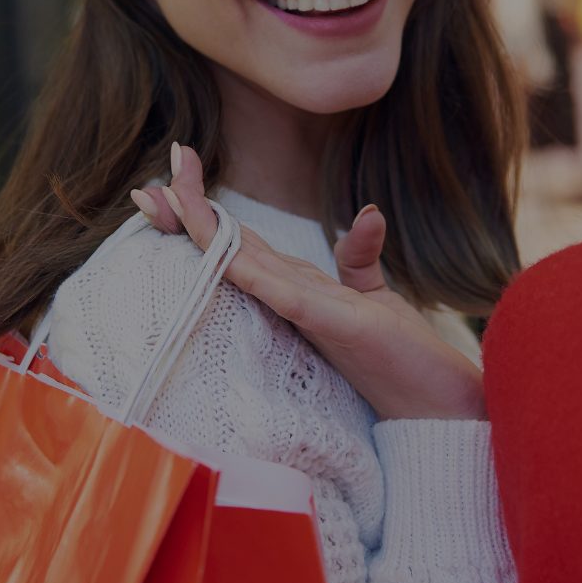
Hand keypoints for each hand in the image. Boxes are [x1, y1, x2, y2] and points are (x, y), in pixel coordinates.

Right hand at [131, 145, 485, 421]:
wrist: (436, 407)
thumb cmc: (401, 361)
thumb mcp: (374, 297)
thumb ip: (359, 257)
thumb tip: (365, 210)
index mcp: (295, 290)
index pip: (241, 245)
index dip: (205, 213)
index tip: (173, 176)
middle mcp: (289, 300)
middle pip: (228, 249)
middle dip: (188, 215)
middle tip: (145, 186)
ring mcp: (303, 314)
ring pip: (241, 264)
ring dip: (204, 230)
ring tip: (167, 195)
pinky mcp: (328, 324)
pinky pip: (278, 292)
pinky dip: (247, 270)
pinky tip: (220, 250)